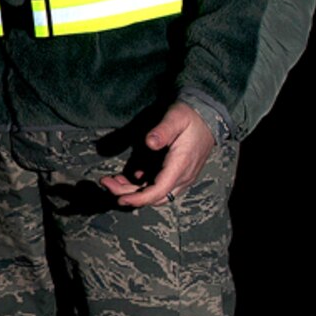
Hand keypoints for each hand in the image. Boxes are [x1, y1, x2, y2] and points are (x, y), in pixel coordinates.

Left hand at [98, 102, 214, 208]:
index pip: (159, 190)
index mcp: (180, 165)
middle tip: (105, 182)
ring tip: (111, 181)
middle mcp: (182, 177)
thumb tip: (149, 143)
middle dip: (128, 194)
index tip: (119, 198)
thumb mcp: (176, 117)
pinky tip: (126, 177)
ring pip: (155, 194)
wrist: (209, 119)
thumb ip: (163, 130)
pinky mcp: (176, 175)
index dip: (138, 198)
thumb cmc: (190, 117)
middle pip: (153, 197)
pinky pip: (158, 188)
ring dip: (133, 191)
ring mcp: (180, 178)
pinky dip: (141, 186)